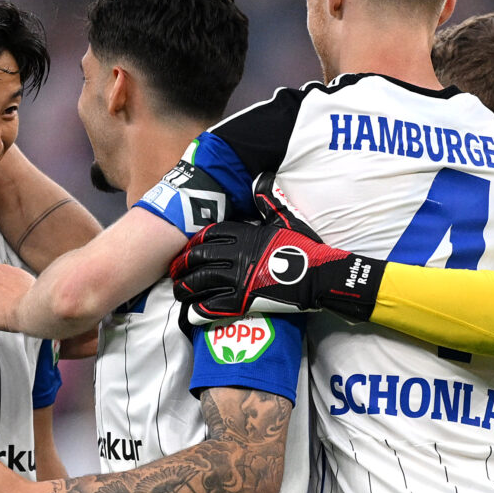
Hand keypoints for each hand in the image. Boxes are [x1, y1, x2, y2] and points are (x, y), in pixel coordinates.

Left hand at [175, 195, 379, 322]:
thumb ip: (268, 201)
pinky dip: (200, 310)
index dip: (193, 244)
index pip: (208, 235)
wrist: (319, 275)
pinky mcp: (244, 300)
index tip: (186, 250)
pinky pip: (214, 305)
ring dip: (185, 288)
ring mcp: (238, 278)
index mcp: (244, 233)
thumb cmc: (304, 246)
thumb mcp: (285, 217)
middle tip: (175, 272)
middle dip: (182, 265)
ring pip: (201, 282)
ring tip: (179, 292)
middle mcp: (236, 254)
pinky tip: (191, 314)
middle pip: (198, 258)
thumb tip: (262, 179)